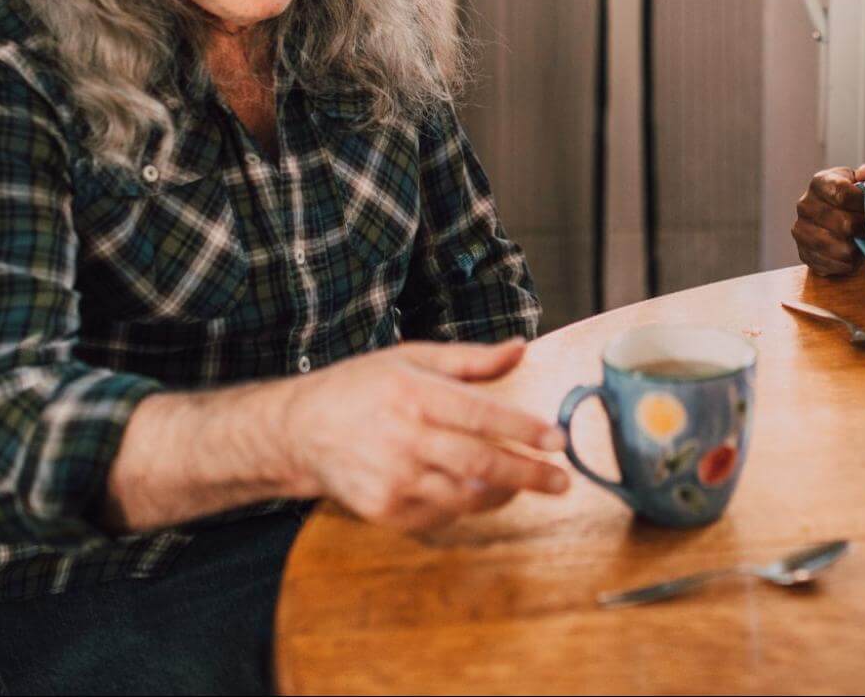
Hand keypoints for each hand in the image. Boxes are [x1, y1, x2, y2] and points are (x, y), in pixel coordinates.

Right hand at [282, 338, 569, 533]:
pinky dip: (466, 506)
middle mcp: (404, 439)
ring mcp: (393, 480)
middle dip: (529, 475)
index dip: (524, 430)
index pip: (481, 416)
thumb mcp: (412, 358)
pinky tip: (475, 492)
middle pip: (481, 464)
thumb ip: (470, 359)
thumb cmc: (362, 387)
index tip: (559, 440)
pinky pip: (441, 516)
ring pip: (466, 497)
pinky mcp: (384, 510)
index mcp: (414, 395)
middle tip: (563, 481)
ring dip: (503, 493)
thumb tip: (520, 348)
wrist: (301, 430)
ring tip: (524, 483)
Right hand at [792, 163, 864, 275]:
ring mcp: (801, 230)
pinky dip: (844, 263)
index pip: (842, 193)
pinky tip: (852, 257)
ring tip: (862, 243)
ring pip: (834, 245)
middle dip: (862, 229)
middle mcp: (805, 205)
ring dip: (854, 247)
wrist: (832, 221)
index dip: (862, 204)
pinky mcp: (803, 253)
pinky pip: (828, 263)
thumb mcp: (858, 182)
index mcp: (819, 182)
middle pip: (842, 223)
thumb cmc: (849, 200)